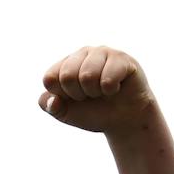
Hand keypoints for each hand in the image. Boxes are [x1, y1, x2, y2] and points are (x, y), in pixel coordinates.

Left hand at [39, 47, 153, 134]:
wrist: (123, 120)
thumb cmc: (94, 113)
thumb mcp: (67, 114)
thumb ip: (51, 107)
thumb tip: (52, 101)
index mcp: (65, 65)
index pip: (50, 77)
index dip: (62, 95)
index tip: (74, 99)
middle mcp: (82, 54)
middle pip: (67, 75)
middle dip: (79, 94)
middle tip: (91, 95)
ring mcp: (102, 53)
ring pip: (87, 75)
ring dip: (95, 92)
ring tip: (103, 91)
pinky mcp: (121, 57)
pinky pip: (107, 78)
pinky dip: (111, 90)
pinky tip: (116, 87)